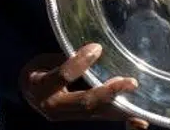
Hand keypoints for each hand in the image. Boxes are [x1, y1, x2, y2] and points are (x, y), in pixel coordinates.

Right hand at [21, 44, 145, 129]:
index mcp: (40, 88)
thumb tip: (92, 50)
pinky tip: (139, 120)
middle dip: (108, 93)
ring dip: (119, 105)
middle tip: (130, 82)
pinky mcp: (79, 119)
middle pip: (84, 103)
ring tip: (135, 94)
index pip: (62, 77)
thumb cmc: (37, 72)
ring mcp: (67, 117)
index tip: (96, 48)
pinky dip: (120, 117)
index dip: (79, 63)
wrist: (30, 95)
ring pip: (96, 113)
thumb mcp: (43, 61)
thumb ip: (65, 58)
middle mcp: (53, 108)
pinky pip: (101, 117)